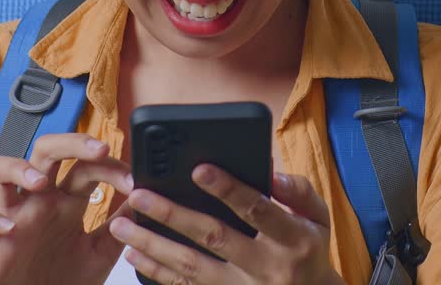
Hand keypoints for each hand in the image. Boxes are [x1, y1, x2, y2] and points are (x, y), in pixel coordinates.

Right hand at [0, 133, 135, 284]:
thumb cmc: (64, 281)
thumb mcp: (100, 253)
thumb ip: (120, 225)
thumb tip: (145, 197)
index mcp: (65, 202)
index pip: (85, 166)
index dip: (109, 164)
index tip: (133, 180)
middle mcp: (37, 202)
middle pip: (44, 151)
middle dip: (70, 141)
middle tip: (97, 149)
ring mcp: (10, 218)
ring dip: (16, 168)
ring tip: (39, 183)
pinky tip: (8, 228)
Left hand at [107, 166, 345, 284]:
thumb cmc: (310, 248)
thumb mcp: (319, 217)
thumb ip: (297, 191)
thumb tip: (269, 170)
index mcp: (292, 239)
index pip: (257, 210)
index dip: (228, 189)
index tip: (198, 169)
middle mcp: (267, 267)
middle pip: (214, 238)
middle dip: (173, 215)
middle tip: (139, 195)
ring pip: (191, 267)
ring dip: (152, 245)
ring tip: (120, 225)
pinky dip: (157, 271)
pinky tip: (134, 254)